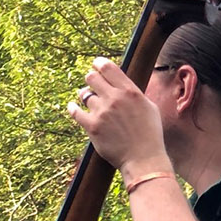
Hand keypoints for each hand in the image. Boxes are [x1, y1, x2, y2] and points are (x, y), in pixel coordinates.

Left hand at [66, 57, 174, 184]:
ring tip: (85, 96)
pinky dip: (72, 108)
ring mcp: (102, 112)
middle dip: (91, 78)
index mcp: (131, 91)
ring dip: (84, 95)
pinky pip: (75, 112)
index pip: (110, 68)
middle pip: (92, 78)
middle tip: (91, 80)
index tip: (96, 63)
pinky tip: (71, 107)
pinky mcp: (92, 126)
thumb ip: (133, 93)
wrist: (143, 157)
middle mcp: (115, 99)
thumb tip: (121, 83)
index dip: (100, 63)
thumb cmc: (149, 133)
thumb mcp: (148, 107)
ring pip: (85, 95)